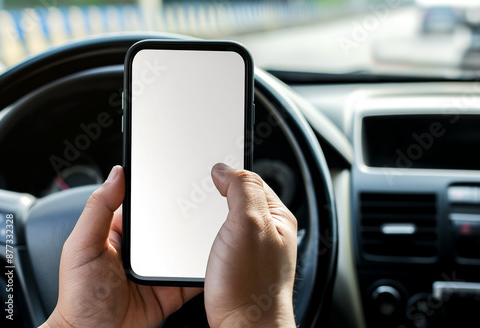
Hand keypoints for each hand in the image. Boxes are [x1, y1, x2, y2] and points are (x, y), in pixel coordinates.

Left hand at [41, 166, 201, 327]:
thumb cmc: (81, 298)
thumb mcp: (82, 247)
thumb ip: (97, 210)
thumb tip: (116, 174)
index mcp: (122, 231)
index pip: (146, 202)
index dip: (162, 189)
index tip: (182, 174)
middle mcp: (144, 247)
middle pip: (172, 222)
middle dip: (189, 213)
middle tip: (208, 200)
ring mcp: (160, 267)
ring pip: (187, 245)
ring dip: (200, 238)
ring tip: (216, 226)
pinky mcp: (173, 287)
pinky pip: (194, 273)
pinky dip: (207, 266)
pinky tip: (216, 257)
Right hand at [205, 163, 297, 327]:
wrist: (243, 327)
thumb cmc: (251, 285)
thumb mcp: (249, 223)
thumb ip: (242, 188)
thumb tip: (226, 169)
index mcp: (277, 216)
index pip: (252, 179)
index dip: (230, 174)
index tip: (211, 177)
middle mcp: (268, 231)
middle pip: (240, 199)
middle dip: (219, 196)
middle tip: (203, 201)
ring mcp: (252, 248)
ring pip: (228, 219)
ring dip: (212, 217)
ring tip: (202, 222)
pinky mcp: (237, 263)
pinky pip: (222, 238)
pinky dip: (210, 236)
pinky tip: (204, 243)